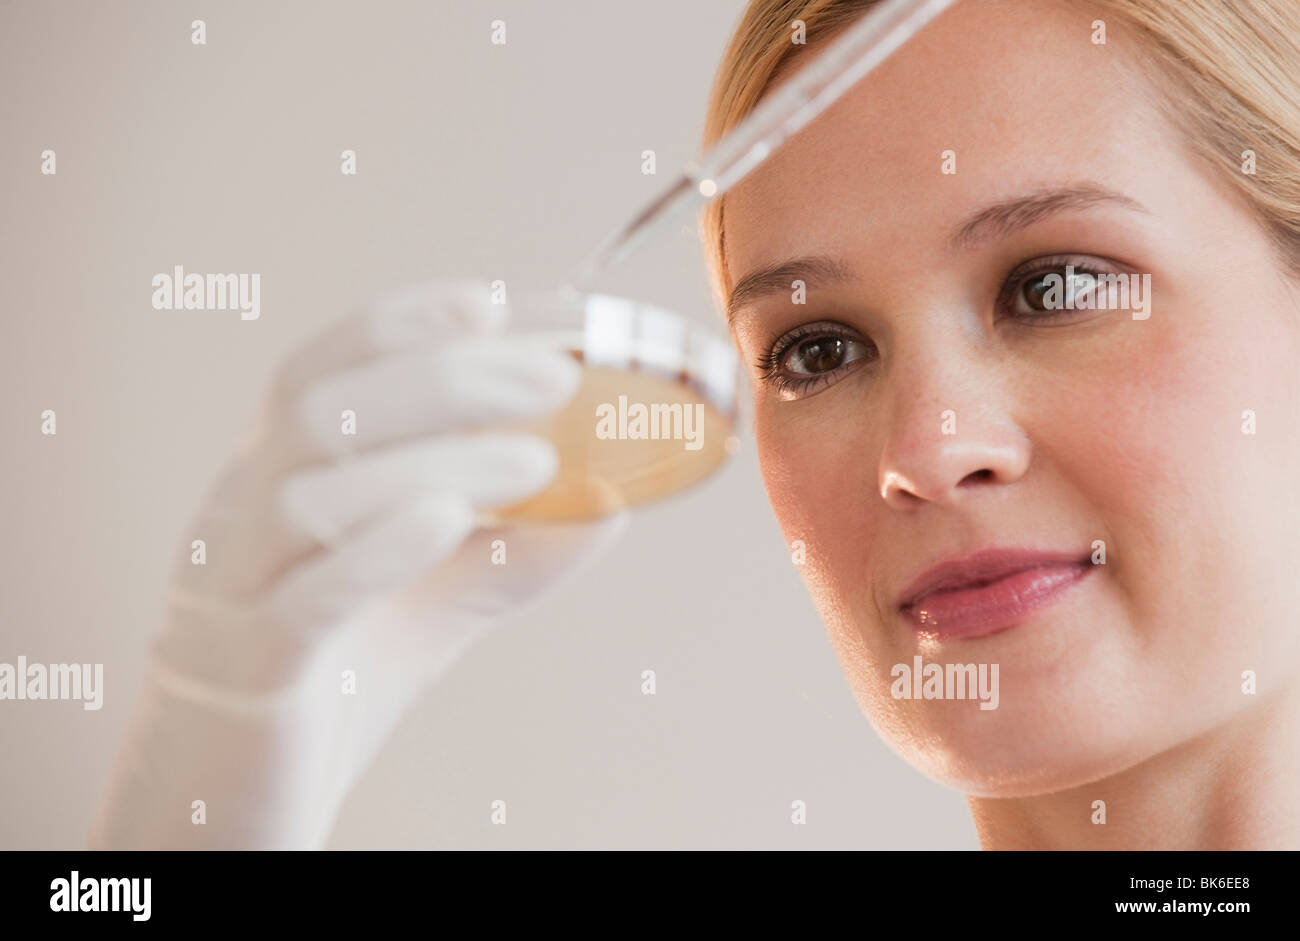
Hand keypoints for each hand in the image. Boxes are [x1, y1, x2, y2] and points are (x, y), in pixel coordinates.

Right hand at [88, 280, 626, 847]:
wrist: (241, 791)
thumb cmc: (339, 670)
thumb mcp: (441, 595)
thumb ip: (516, 544)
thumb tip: (614, 499)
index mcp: (279, 472)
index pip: (335, 363)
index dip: (414, 320)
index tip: (500, 299)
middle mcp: (241, 512)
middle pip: (321, 408)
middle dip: (445, 377)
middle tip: (552, 375)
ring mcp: (234, 587)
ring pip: (311, 494)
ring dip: (435, 459)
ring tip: (538, 460)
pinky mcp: (248, 668)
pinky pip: (301, 597)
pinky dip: (377, 549)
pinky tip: (447, 518)